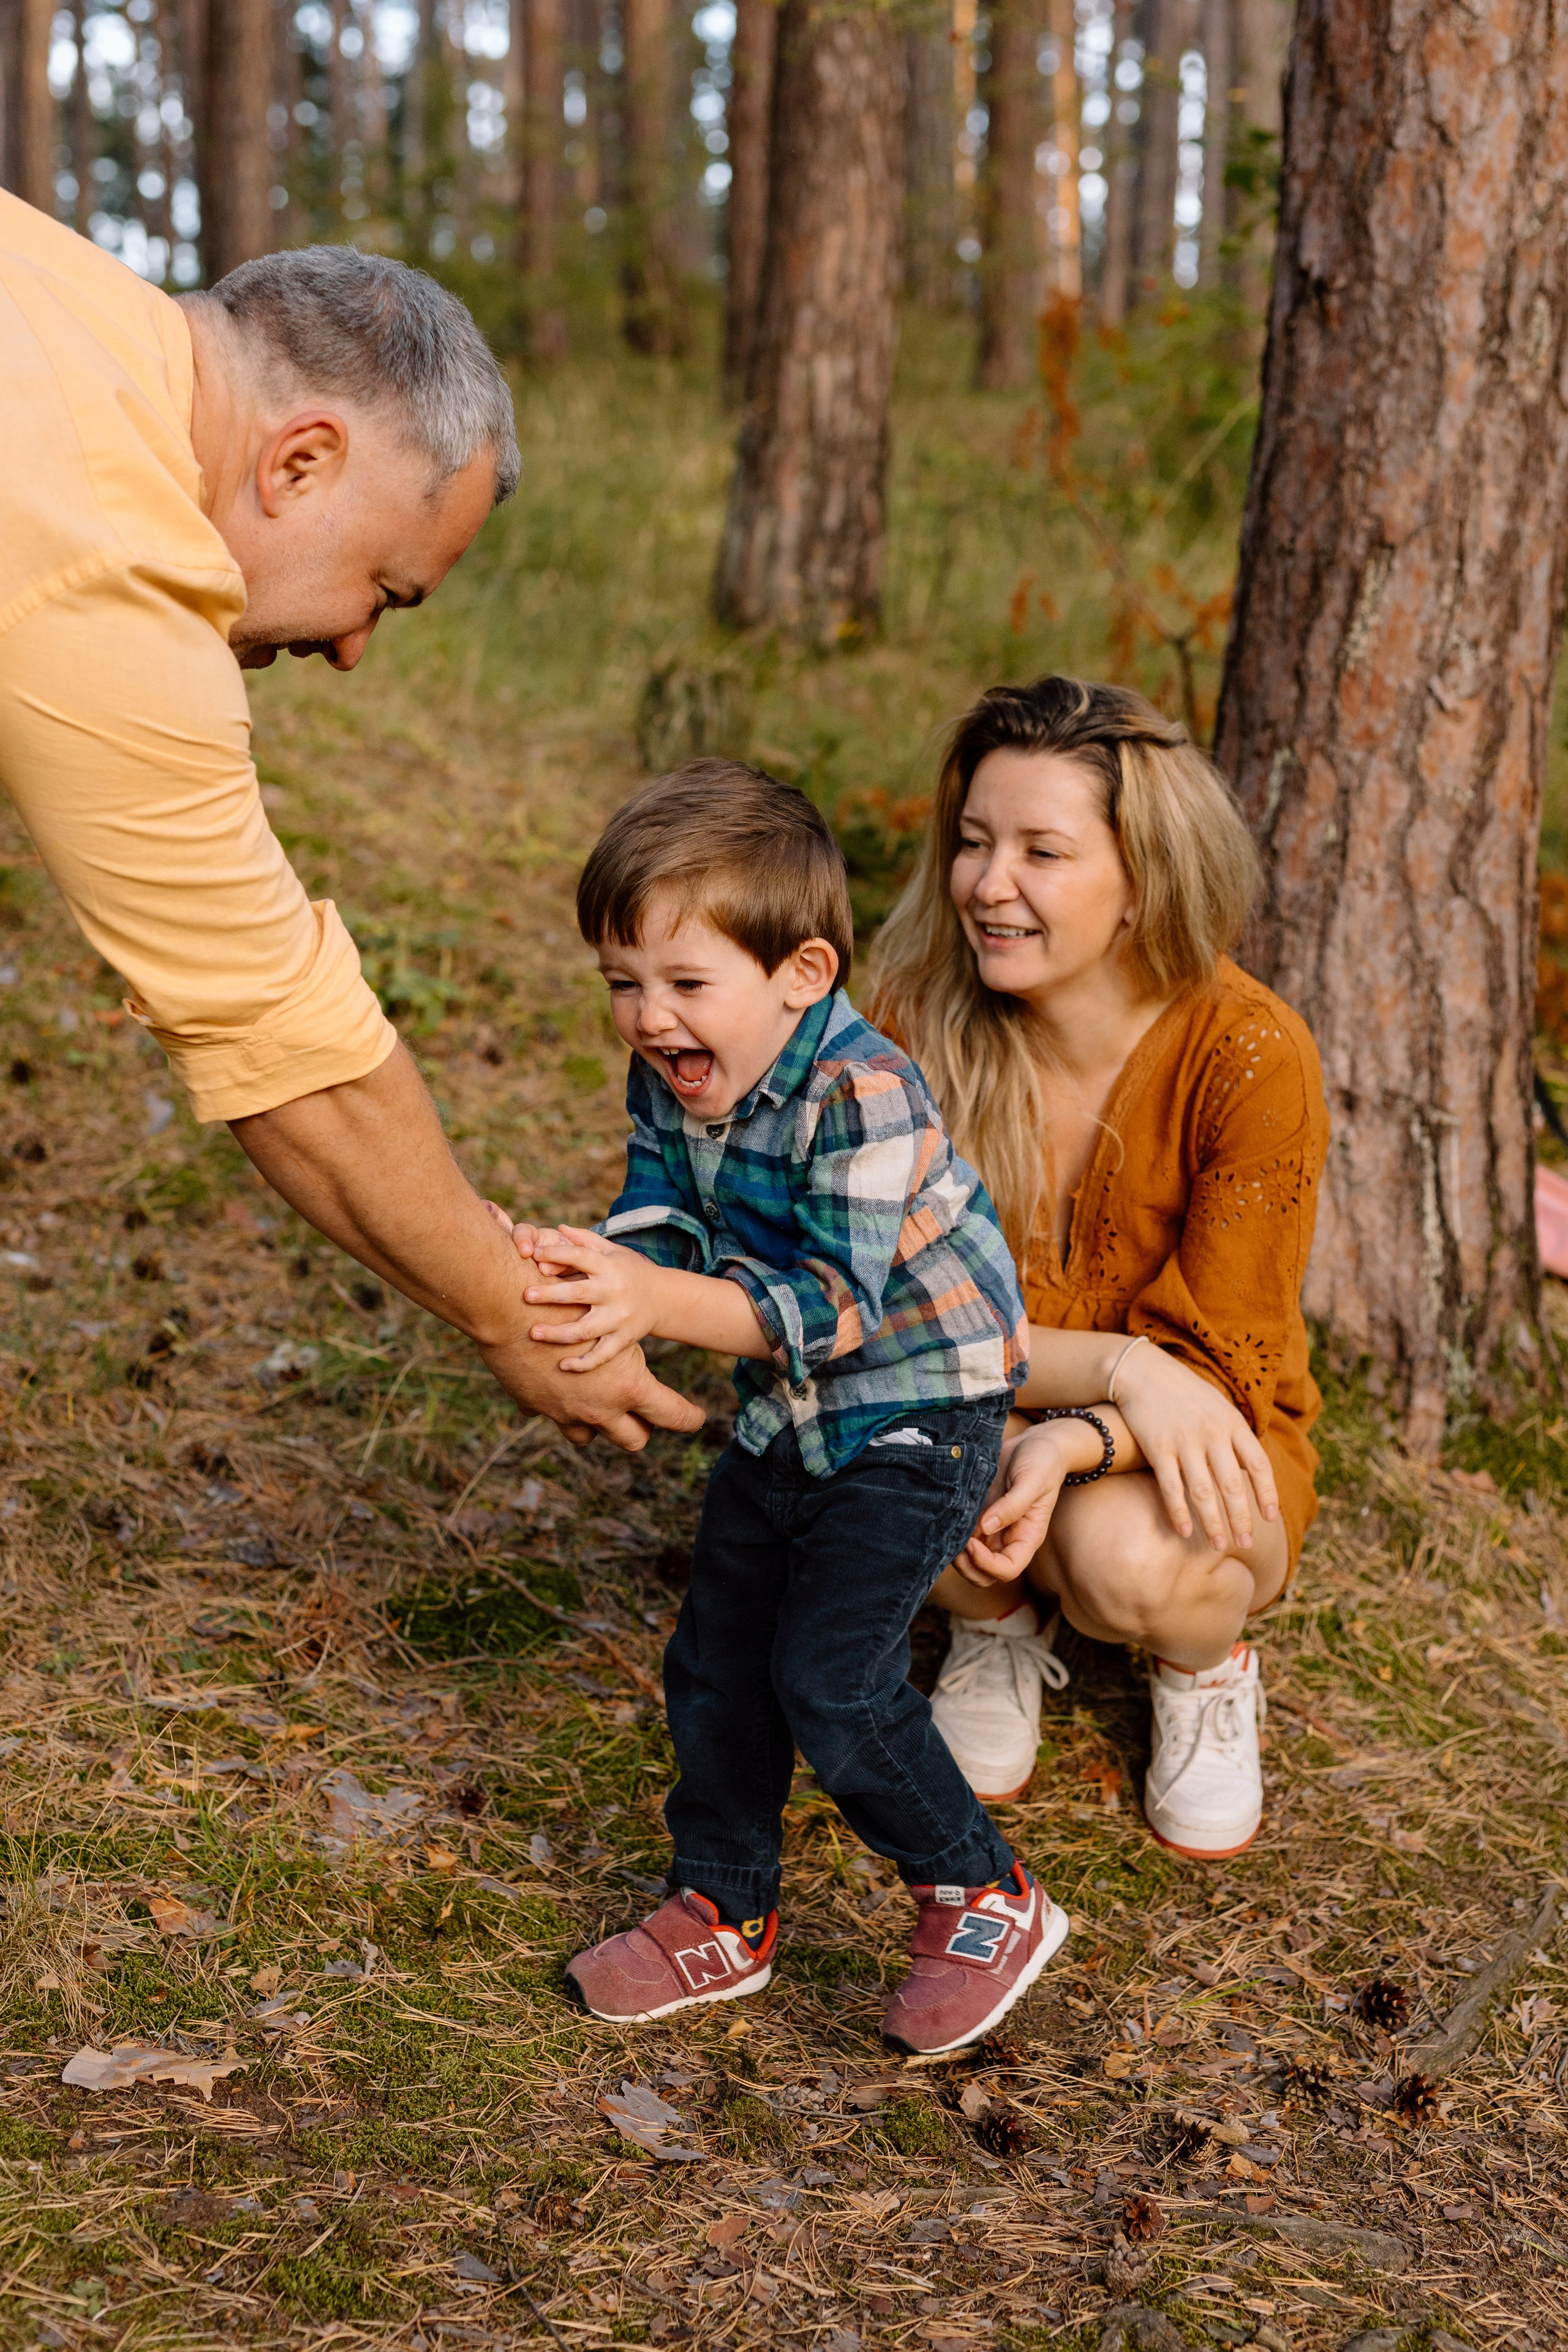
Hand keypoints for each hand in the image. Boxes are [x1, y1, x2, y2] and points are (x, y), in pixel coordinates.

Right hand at [477, 1307, 704, 1450]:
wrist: (512, 1307)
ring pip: (584, 1437)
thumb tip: (637, 1350)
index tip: (698, 1418)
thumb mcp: (607, 1321)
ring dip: (592, 1425)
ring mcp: (565, 1412)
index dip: (688, 1418)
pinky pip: (547, 1415)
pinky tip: (553, 1389)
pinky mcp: (534, 1405)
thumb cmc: (568, 1301)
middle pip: (632, 1438)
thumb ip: (622, 1343)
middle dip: (640, 1431)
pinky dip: (552, 1405)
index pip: (671, 1414)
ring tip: (597, 1408)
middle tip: (645, 1419)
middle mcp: (599, 1408)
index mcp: (627, 1386)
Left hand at [520, 1224, 661, 1371]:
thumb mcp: (613, 1252)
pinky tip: (563, 1366)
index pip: (580, 1257)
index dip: (556, 1254)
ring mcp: (619, 1318)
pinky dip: (584, 1363)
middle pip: (578, 1293)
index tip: (532, 1256)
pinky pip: (602, 1355)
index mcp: (609, 1267)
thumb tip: (559, 1229)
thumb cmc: (628, 1270)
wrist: (663, 1298)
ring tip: (532, 1333)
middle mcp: (614, 1292)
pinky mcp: (623, 1339)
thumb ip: (586, 1241)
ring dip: (558, 1334)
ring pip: (585, 1330)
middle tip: (525, 1295)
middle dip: (550, 1295)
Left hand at [955, 1422, 1082, 1585]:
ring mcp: (994, 1529)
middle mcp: (1010, 1538)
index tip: (971, 1543)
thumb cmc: (1042, 1461)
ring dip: (957, 1554)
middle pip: (986, 1573)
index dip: (987, 1564)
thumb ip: (1012, 1506)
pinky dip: (953, 1534)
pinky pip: (965, 1535)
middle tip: (953, 1542)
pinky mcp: (981, 1515)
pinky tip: (946, 1519)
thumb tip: (986, 1527)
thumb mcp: (1032, 1481)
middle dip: (967, 1566)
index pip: (1008, 1569)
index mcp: (1028, 1537)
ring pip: (972, 1559)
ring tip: (948, 1530)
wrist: (1037, 1443)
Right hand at [1112, 1341, 1278, 1550]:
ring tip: (1218, 1545)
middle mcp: (1212, 1433)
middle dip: (1241, 1518)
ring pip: (1203, 1491)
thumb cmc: (1183, 1391)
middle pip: (1232, 1485)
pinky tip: (1184, 1531)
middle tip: (1245, 1544)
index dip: (1267, 1493)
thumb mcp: (1219, 1406)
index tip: (1270, 1517)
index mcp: (1232, 1423)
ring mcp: (1184, 1441)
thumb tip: (1250, 1469)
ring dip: (1213, 1523)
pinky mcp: (1157, 1447)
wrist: (1142, 1371)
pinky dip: (1178, 1512)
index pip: (1258, 1464)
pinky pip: (1171, 1486)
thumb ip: (1235, 1436)